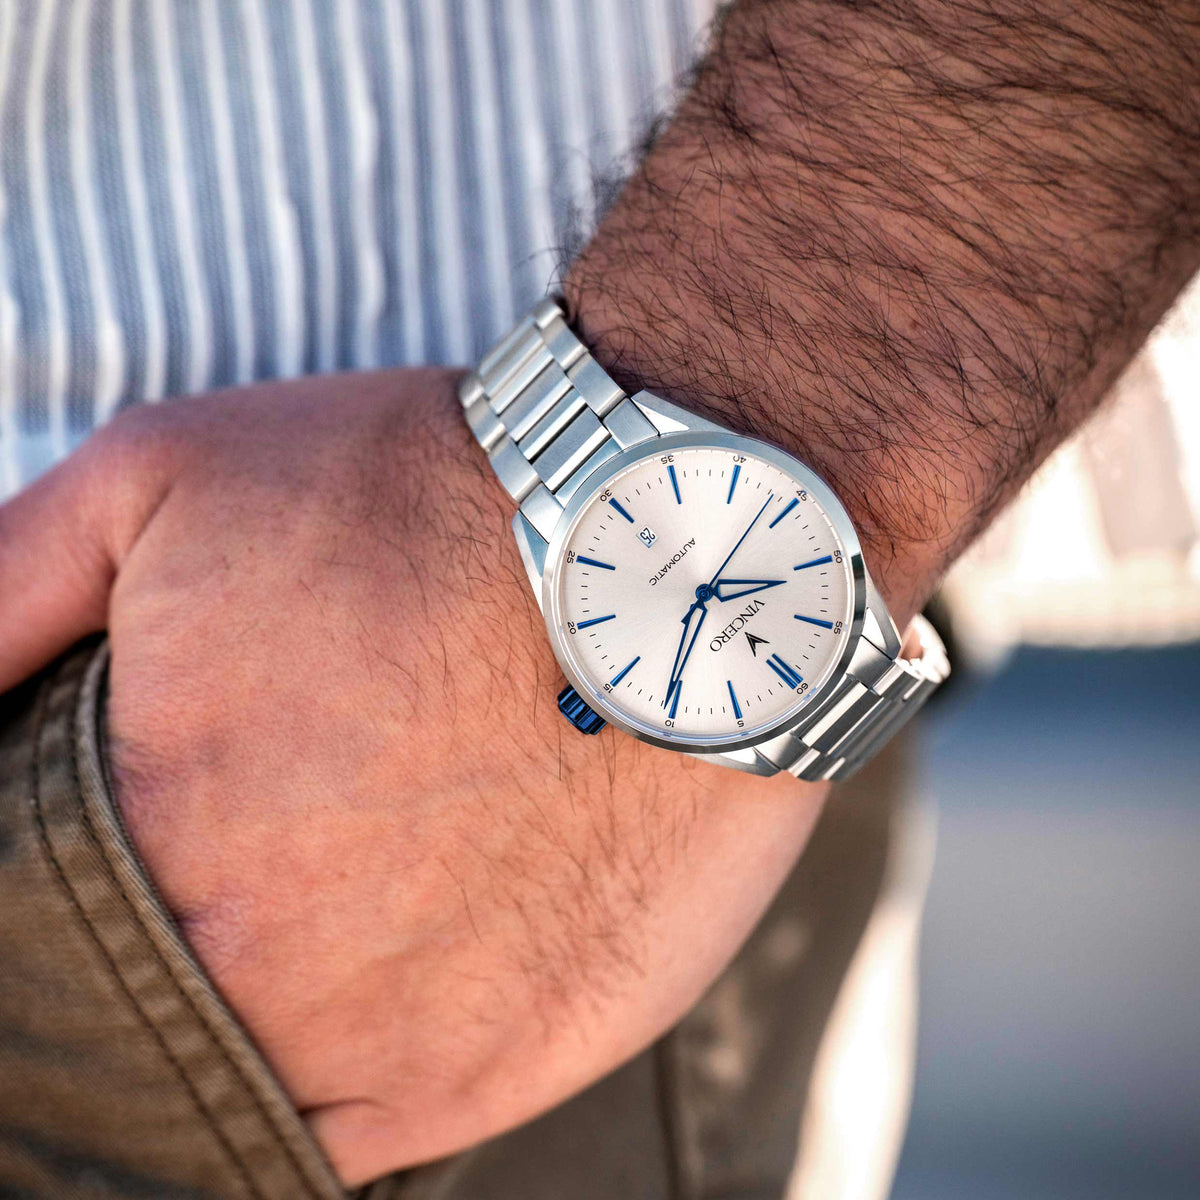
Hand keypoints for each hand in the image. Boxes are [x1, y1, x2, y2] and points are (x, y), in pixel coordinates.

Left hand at [0, 371, 826, 1184]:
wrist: (668, 549)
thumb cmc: (427, 499)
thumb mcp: (164, 480)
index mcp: (141, 835)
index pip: (27, 951)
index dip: (55, 918)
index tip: (109, 873)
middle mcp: (251, 971)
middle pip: (137, 1029)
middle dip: (153, 965)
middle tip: (238, 877)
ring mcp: (384, 1041)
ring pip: (243, 1094)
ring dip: (249, 1028)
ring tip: (308, 925)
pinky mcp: (500, 1066)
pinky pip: (356, 1136)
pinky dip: (333, 1080)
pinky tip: (363, 985)